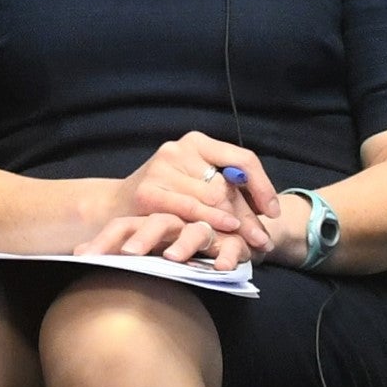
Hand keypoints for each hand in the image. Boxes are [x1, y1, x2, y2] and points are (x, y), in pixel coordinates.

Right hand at [96, 135, 275, 264]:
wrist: (113, 207)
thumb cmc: (164, 198)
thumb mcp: (195, 183)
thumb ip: (224, 189)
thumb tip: (267, 209)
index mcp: (196, 142)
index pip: (242, 159)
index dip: (262, 186)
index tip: (273, 212)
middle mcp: (179, 149)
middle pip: (229, 185)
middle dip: (250, 215)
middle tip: (265, 240)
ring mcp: (162, 168)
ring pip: (213, 198)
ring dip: (237, 224)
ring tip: (254, 244)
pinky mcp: (149, 192)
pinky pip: (190, 209)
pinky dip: (212, 221)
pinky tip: (227, 230)